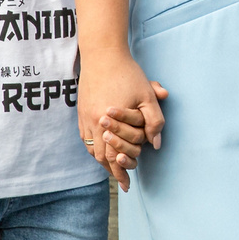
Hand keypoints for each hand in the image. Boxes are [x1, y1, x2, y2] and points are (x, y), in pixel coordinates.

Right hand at [78, 50, 166, 191]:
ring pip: (91, 148)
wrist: (102, 54)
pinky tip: (102, 149)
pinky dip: (94, 147)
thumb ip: (154, 120)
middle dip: (112, 171)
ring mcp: (84, 117)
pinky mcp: (80, 111)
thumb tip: (157, 144)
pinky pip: (85, 137)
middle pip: (100, 156)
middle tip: (121, 182)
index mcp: (108, 120)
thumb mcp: (147, 95)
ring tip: (113, 169)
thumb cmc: (127, 73)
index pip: (114, 156)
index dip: (121, 172)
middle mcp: (93, 122)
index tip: (127, 185)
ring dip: (103, 160)